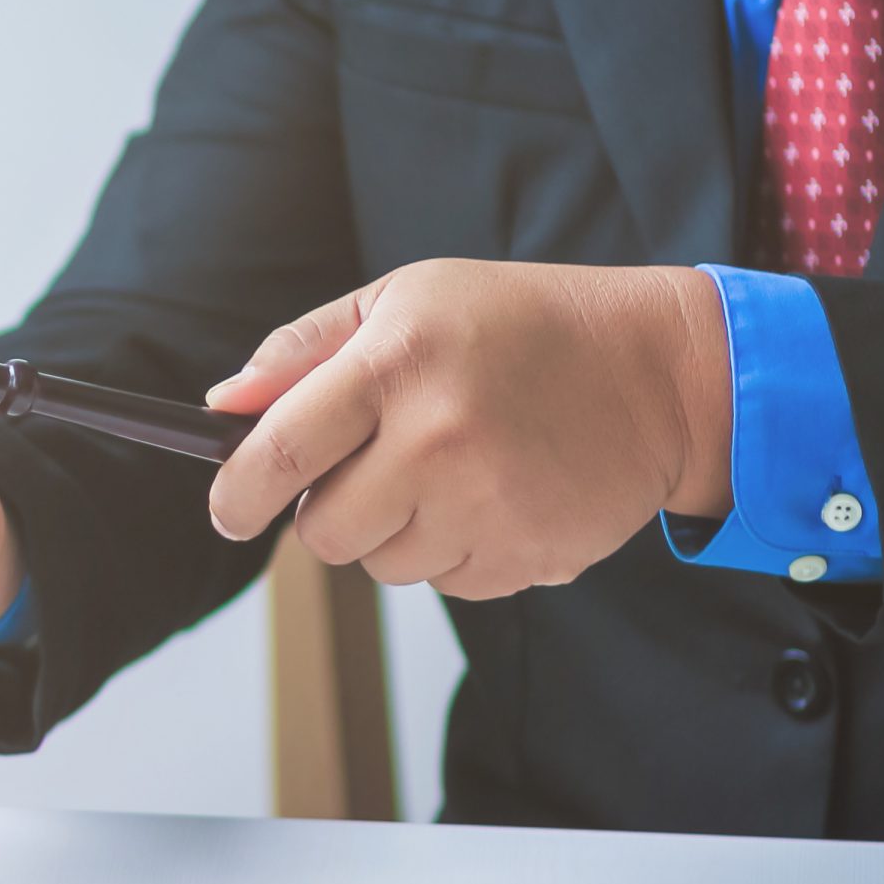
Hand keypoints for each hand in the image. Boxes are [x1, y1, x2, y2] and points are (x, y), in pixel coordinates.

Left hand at [204, 259, 731, 599]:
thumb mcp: (408, 300)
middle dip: (326, 512)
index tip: (226, 510)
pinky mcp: (525, 558)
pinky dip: (452, 550)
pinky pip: (444, 583)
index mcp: (396, 365)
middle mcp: (437, 442)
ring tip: (448, 470)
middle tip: (370, 468)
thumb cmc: (521, 326)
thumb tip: (224, 407)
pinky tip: (491, 495)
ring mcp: (485, 508)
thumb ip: (305, 351)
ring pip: (381, 566)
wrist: (659, 374)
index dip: (235, 494)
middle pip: (321, 533)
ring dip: (393, 531)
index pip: (279, 453)